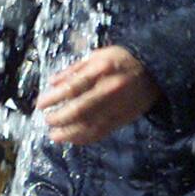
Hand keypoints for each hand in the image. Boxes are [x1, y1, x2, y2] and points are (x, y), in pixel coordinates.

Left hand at [37, 46, 161, 145]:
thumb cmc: (122, 60)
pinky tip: (73, 140)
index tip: (40, 104)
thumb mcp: (97, 55)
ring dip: (69, 133)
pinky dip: (85, 138)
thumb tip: (53, 82)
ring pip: (90, 125)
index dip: (54, 98)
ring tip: (54, 136)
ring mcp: (117, 106)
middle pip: (79, 109)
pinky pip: (101, 132)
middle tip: (47, 120)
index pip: (73, 87)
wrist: (154, 71)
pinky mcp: (122, 118)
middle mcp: (109, 90)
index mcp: (101, 70)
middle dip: (59, 118)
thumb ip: (74, 69)